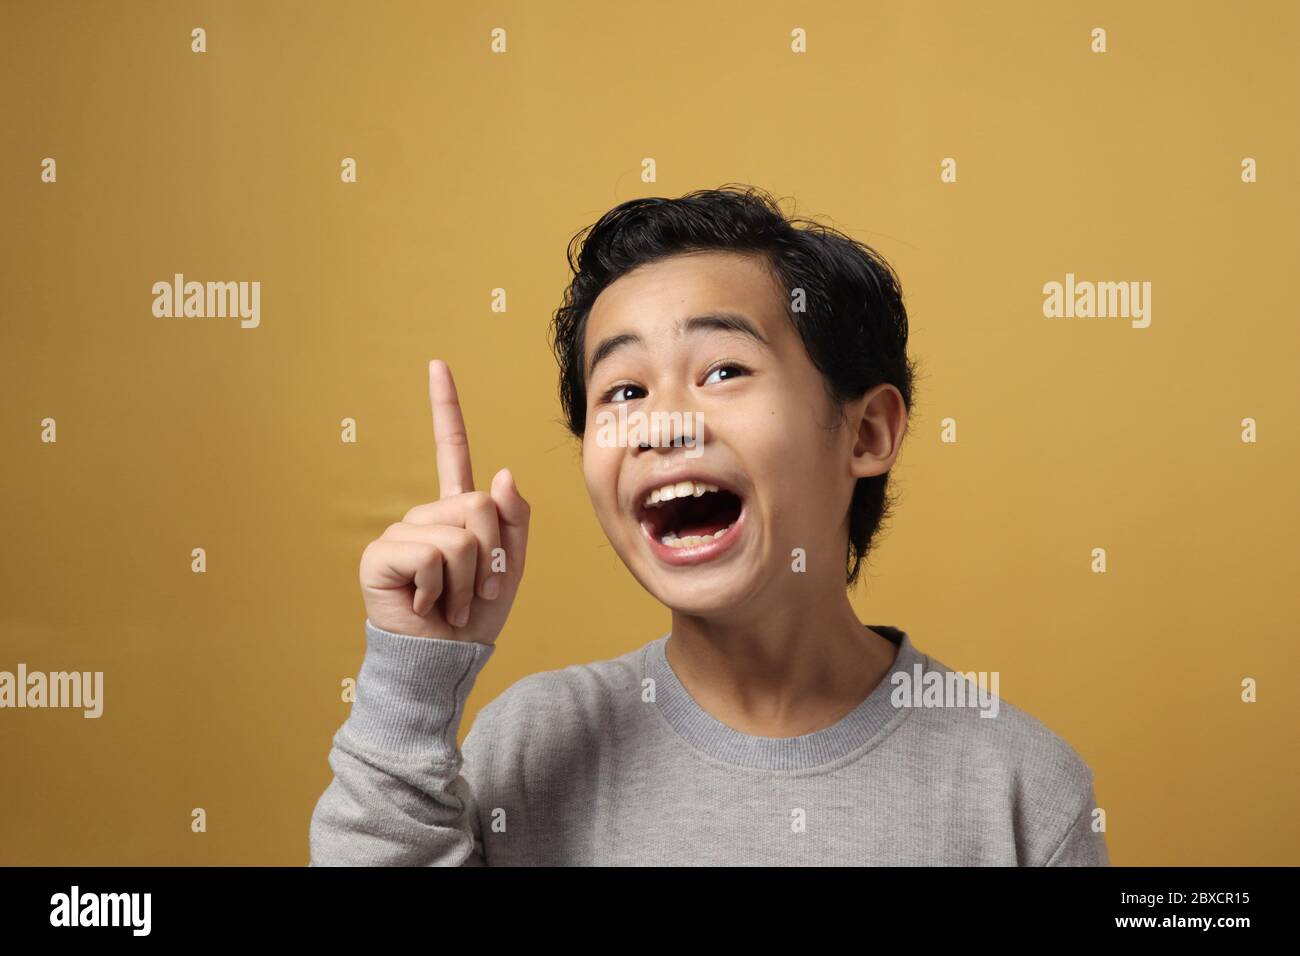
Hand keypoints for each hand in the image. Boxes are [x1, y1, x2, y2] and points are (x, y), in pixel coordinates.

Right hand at [358, 359, 530, 642]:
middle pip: (478, 505)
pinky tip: (427, 604)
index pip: (450, 451)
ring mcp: (400, 533)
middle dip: (492, 555)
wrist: (447, 661)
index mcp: (454, 511)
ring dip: (470, 579)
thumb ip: (514, 519)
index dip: (444, 408)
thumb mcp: (512, 565)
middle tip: (478, 590)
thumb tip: (500, 473)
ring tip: (453, 602)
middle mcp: (424, 516)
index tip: (437, 364)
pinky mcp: (381, 555)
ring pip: (460, 535)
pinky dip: (443, 588)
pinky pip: (434, 555)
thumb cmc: (477, 616)